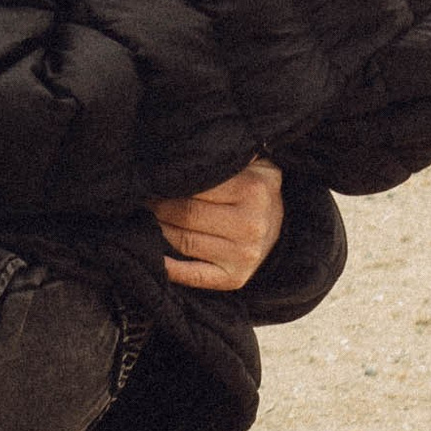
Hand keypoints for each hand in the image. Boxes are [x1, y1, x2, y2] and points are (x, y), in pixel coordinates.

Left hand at [153, 157, 283, 292]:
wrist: (286, 227)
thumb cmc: (257, 191)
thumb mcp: (251, 164)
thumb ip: (223, 157)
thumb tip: (182, 152)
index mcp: (252, 191)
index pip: (195, 188)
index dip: (168, 185)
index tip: (152, 181)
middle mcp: (250, 225)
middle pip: (186, 215)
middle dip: (158, 207)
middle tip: (144, 199)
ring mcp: (243, 255)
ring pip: (183, 242)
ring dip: (158, 229)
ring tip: (147, 218)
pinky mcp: (234, 278)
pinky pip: (193, 276)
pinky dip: (169, 268)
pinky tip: (154, 255)